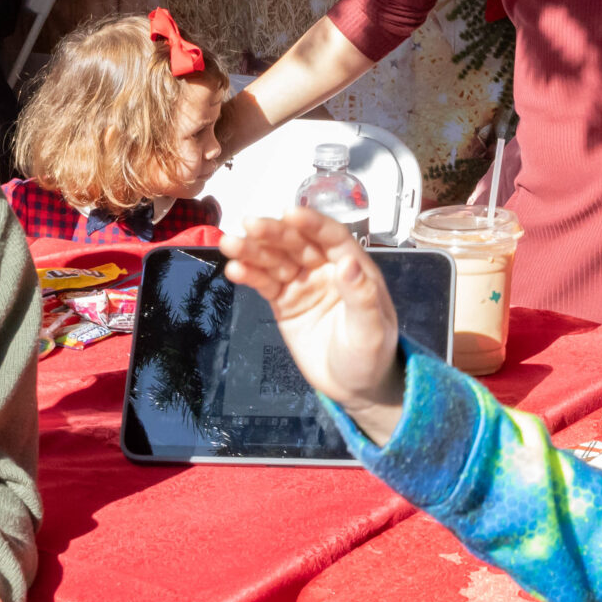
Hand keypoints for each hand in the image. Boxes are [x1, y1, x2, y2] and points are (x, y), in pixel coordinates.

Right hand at [219, 208, 405, 443]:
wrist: (355, 388)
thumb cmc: (371, 356)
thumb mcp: (371, 330)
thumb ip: (362, 297)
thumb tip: (348, 263)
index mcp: (353, 268)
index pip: (331, 238)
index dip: (312, 224)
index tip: (290, 213)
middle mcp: (325, 270)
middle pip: (297, 244)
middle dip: (274, 233)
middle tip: (249, 224)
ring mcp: (302, 284)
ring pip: (275, 260)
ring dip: (253, 250)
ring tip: (229, 244)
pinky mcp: (284, 303)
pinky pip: (265, 284)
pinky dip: (249, 274)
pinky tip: (234, 269)